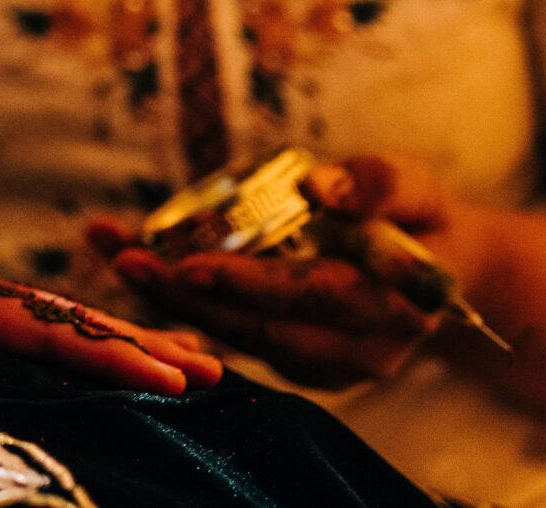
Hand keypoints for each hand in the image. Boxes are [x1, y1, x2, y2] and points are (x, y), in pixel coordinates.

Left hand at [94, 154, 496, 389]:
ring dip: (164, 294)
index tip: (192, 266)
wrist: (437, 263)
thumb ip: (378, 183)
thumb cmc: (423, 215)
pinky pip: (225, 327)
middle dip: (183, 296)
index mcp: (387, 310)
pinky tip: (126, 253)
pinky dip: (175, 295)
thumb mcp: (417, 184)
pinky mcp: (286, 356)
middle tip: (122, 257)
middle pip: (254, 329)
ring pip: (231, 333)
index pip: (309, 301)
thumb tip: (321, 187)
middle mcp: (349, 352)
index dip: (249, 287)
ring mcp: (315, 362)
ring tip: (108, 247)